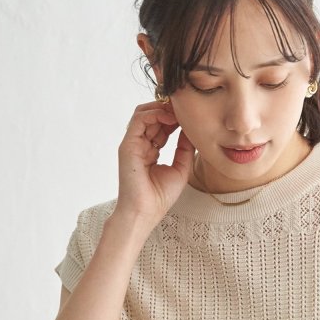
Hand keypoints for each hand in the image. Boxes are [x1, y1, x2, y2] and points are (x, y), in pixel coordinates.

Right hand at [114, 100, 194, 228]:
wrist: (145, 212)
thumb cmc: (160, 197)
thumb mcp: (180, 169)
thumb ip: (184, 149)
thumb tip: (191, 130)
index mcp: (151, 152)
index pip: (161, 127)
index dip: (174, 119)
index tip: (190, 116)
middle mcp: (140, 145)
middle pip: (153, 117)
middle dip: (169, 110)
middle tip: (185, 107)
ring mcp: (133, 144)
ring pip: (144, 114)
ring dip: (162, 109)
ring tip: (178, 110)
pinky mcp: (128, 145)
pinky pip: (138, 120)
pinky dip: (154, 114)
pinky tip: (169, 117)